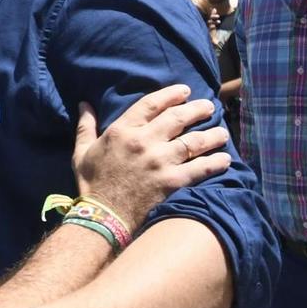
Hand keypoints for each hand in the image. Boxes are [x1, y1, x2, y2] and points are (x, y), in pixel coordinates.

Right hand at [70, 86, 231, 225]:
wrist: (103, 216)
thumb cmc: (92, 184)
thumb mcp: (81, 151)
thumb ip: (86, 126)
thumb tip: (84, 104)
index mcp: (123, 130)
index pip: (152, 104)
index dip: (171, 95)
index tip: (185, 91)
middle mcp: (145, 141)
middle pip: (178, 118)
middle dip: (197, 110)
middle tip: (210, 107)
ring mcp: (161, 161)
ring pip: (193, 141)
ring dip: (211, 135)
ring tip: (222, 132)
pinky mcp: (172, 181)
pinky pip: (199, 168)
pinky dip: (215, 163)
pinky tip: (225, 159)